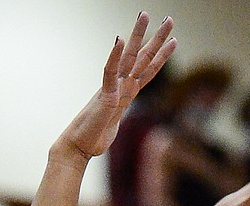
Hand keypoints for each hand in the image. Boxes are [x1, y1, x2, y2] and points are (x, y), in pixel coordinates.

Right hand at [53, 13, 175, 163]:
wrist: (76, 147)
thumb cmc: (93, 137)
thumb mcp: (113, 124)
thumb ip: (116, 113)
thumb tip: (116, 113)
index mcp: (126, 92)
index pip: (147, 70)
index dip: (161, 55)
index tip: (172, 40)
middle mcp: (120, 86)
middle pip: (141, 57)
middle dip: (156, 38)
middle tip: (169, 18)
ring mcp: (112, 89)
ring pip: (128, 58)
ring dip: (137, 36)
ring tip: (145, 15)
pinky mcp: (104, 97)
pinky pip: (110, 73)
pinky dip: (115, 55)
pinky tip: (119, 39)